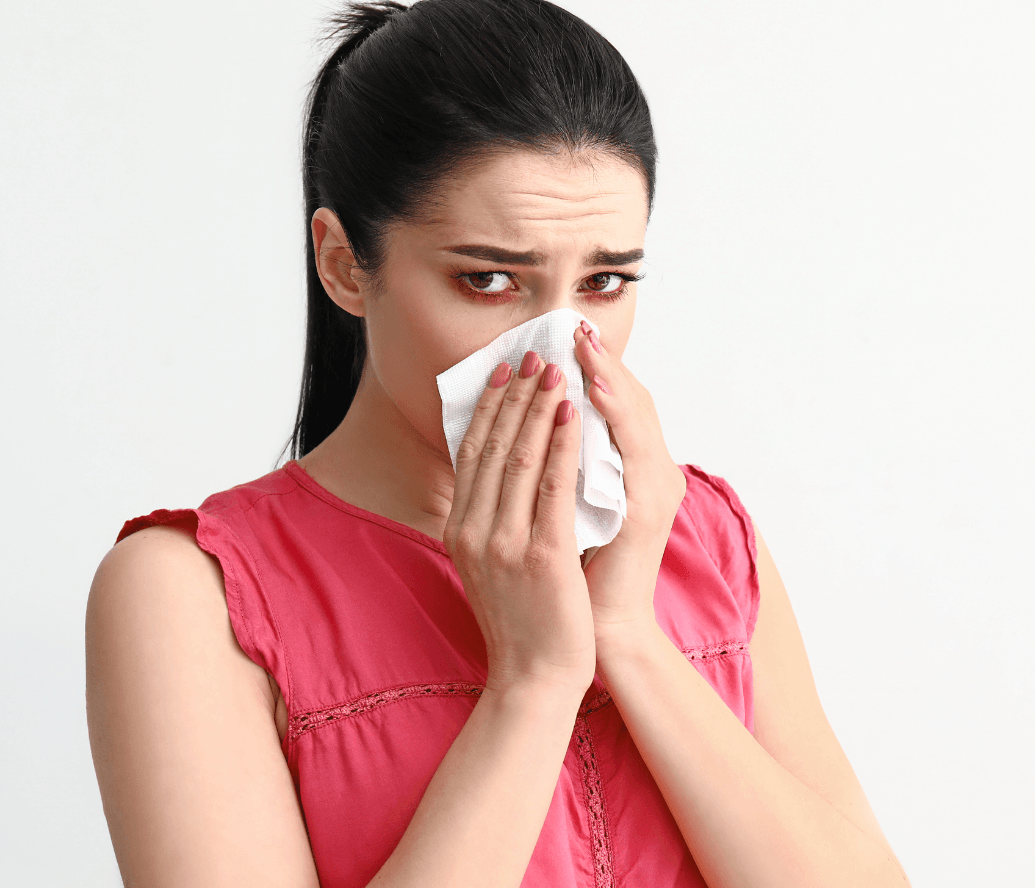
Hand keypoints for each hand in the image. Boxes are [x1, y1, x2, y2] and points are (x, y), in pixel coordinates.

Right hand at [443, 351, 596, 695]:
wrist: (534, 679)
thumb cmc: (522, 623)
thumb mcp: (490, 565)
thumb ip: (490, 521)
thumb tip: (499, 474)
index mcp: (460, 530)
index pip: (471, 453)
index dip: (488, 406)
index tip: (504, 370)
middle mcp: (475, 531)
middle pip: (493, 445)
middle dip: (515, 394)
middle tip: (534, 354)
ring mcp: (505, 544)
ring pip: (520, 457)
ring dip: (539, 407)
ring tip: (556, 369)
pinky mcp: (542, 557)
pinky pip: (553, 487)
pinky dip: (564, 444)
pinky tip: (574, 414)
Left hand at [574, 321, 686, 639]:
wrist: (592, 635)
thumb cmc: (574, 577)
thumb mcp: (565, 510)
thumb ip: (563, 470)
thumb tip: (531, 428)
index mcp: (638, 474)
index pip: (621, 405)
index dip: (598, 369)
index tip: (567, 336)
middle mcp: (656, 476)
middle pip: (633, 401)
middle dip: (603, 362)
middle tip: (575, 326)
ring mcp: (654, 493)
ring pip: (635, 419)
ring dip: (608, 378)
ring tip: (583, 347)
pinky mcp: (644, 513)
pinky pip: (626, 455)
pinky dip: (609, 420)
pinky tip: (587, 396)